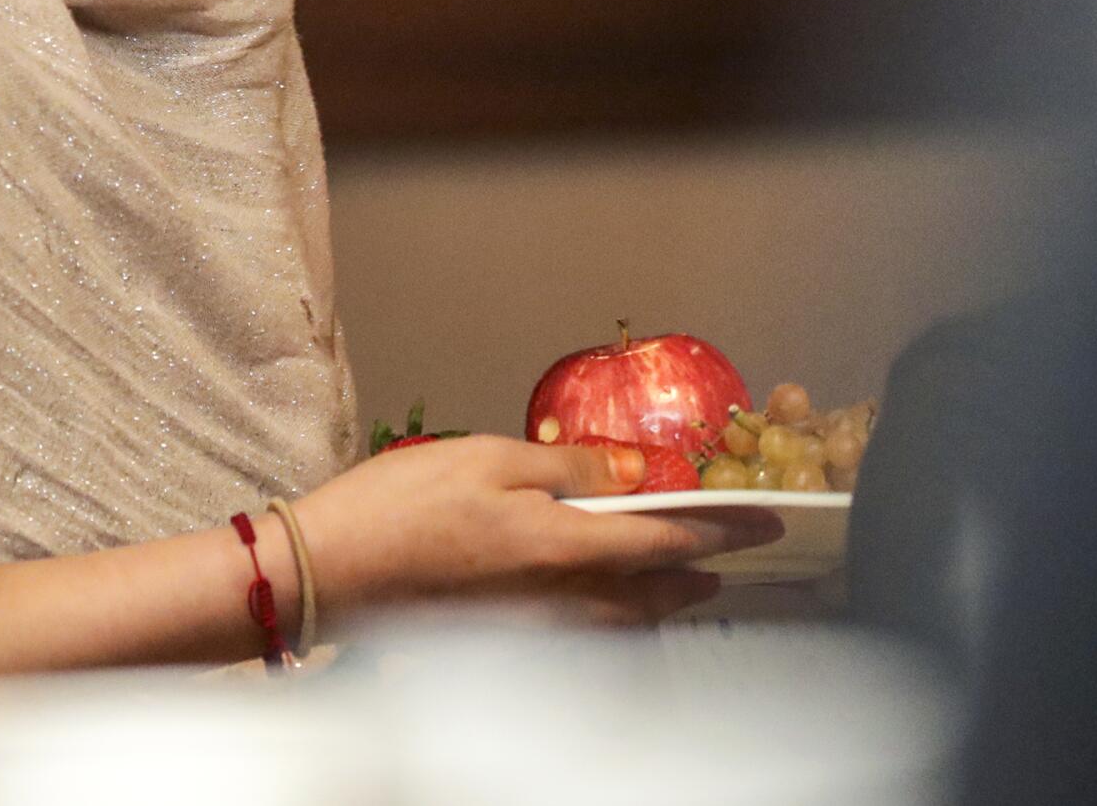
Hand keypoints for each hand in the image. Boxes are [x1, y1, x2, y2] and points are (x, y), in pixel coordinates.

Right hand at [291, 435, 783, 627]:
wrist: (332, 571)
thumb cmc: (400, 507)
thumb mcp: (489, 458)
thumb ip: (569, 466)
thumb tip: (633, 471)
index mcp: (564, 546)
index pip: (667, 537)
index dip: (722, 528)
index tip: (765, 522)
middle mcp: (561, 599)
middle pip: (655, 594)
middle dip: (697, 574)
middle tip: (728, 559)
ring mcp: (533, 626)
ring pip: (623, 622)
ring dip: (661, 601)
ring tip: (680, 582)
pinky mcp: (506, 638)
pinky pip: (585, 635)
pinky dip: (615, 621)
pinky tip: (606, 608)